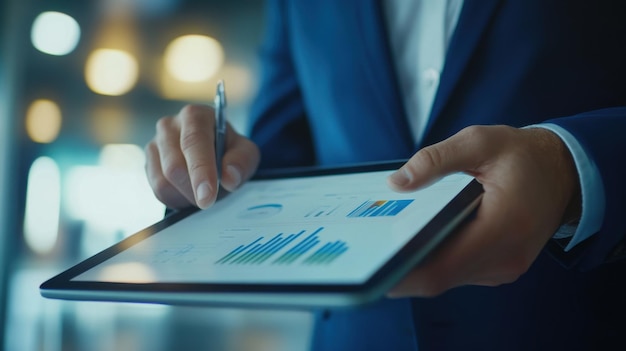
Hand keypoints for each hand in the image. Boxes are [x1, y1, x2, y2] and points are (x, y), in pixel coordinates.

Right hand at [145, 104, 259, 208]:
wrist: (214, 155)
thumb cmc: (229, 151)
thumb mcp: (246, 153)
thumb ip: (242, 162)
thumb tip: (229, 177)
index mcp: (195, 116)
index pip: (193, 142)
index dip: (200, 170)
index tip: (208, 196)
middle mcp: (169, 125)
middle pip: (174, 166)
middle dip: (194, 190)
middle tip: (211, 199)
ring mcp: (154, 144)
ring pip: (163, 182)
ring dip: (186, 196)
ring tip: (202, 192)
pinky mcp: (148, 163)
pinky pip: (157, 191)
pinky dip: (176, 199)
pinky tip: (189, 193)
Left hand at [387, 125, 579, 296]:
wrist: (562, 173)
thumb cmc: (522, 156)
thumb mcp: (480, 141)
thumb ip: (436, 159)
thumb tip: (397, 182)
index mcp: (505, 226)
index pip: (444, 266)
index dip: (406, 270)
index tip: (376, 263)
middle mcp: (506, 257)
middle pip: (440, 276)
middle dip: (403, 265)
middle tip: (370, 249)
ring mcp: (503, 267)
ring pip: (447, 277)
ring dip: (418, 262)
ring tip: (387, 241)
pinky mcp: (498, 268)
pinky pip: (458, 271)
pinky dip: (435, 258)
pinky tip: (417, 239)